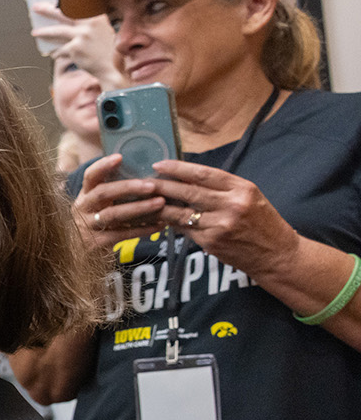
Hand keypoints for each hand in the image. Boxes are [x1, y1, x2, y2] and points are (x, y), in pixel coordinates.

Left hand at [31, 2, 124, 88]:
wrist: (111, 67)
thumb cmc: (105, 48)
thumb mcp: (102, 29)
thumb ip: (87, 21)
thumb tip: (63, 15)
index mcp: (97, 16)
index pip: (78, 2)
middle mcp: (89, 23)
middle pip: (63, 13)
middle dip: (47, 9)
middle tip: (36, 7)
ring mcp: (82, 36)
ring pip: (57, 31)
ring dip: (44, 32)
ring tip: (35, 32)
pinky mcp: (75, 49)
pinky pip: (60, 49)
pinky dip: (56, 52)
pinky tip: (54, 54)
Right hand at [72, 153, 166, 249]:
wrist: (77, 256)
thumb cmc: (95, 226)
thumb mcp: (96, 208)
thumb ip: (112, 194)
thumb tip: (144, 176)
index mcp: (84, 196)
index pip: (90, 176)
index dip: (103, 166)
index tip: (120, 157)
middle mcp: (83, 209)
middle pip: (103, 193)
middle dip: (128, 187)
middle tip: (152, 185)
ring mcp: (87, 226)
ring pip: (113, 214)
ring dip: (139, 208)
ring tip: (161, 203)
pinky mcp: (95, 244)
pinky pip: (122, 234)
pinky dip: (142, 229)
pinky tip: (160, 225)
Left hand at [151, 160, 302, 278]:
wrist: (276, 255)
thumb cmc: (263, 222)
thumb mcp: (249, 197)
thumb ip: (222, 188)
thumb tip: (188, 177)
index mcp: (242, 189)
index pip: (204, 174)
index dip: (178, 168)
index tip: (159, 164)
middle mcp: (231, 206)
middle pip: (189, 192)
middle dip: (162, 186)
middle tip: (143, 182)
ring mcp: (220, 226)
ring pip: (181, 213)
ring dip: (160, 206)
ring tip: (144, 200)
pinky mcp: (211, 243)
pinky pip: (185, 229)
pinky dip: (171, 222)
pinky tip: (160, 217)